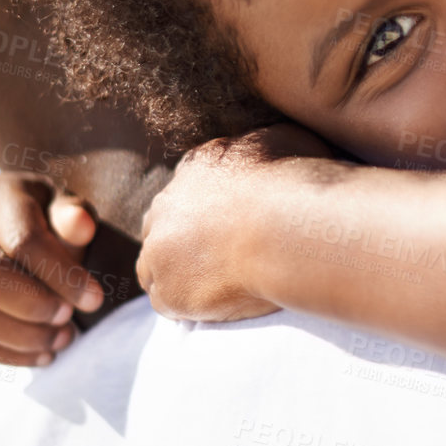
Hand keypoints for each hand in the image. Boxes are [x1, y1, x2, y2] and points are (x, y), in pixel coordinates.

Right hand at [0, 173, 104, 365]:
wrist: (8, 228)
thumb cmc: (48, 219)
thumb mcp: (66, 208)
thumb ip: (75, 217)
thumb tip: (82, 225)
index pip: (21, 239)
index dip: (60, 274)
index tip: (94, 300)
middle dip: (32, 305)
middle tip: (70, 319)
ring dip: (23, 336)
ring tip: (64, 338)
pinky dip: (8, 353)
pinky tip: (44, 354)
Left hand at [137, 123, 334, 322]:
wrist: (284, 230)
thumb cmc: (292, 186)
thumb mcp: (282, 142)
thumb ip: (260, 147)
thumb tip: (264, 152)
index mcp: (194, 168)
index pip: (185, 191)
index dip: (202, 211)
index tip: (223, 226)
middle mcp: (167, 205)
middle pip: (159, 226)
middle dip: (180, 240)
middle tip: (213, 257)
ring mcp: (161, 250)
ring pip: (153, 266)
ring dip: (175, 274)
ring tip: (210, 284)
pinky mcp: (169, 290)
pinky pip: (165, 301)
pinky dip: (184, 304)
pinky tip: (211, 303)